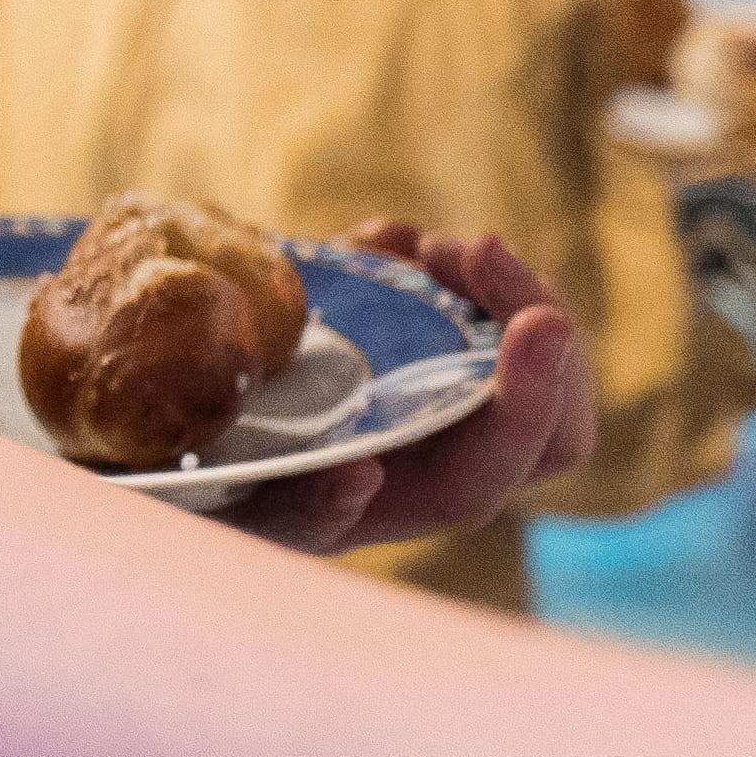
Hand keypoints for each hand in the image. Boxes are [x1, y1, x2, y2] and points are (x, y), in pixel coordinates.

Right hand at [222, 222, 593, 557]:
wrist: (200, 438)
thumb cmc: (236, 495)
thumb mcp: (253, 516)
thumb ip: (307, 512)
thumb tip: (363, 475)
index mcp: (436, 493)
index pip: (524, 453)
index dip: (539, 393)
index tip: (537, 322)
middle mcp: (463, 447)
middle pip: (555, 392)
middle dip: (526, 308)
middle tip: (466, 248)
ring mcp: (450, 390)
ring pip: (523, 337)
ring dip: (486, 278)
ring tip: (410, 244)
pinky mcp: (421, 341)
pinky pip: (470, 298)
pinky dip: (431, 258)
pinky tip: (378, 240)